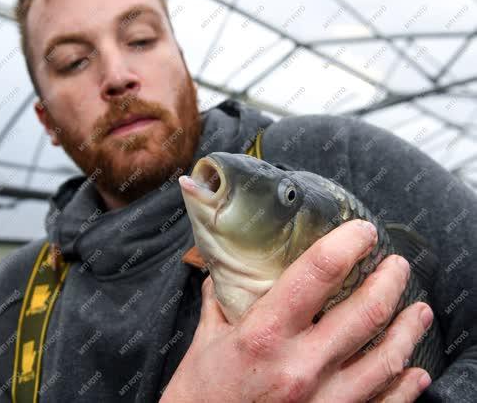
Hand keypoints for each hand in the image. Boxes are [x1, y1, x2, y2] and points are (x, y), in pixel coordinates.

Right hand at [161, 219, 432, 401]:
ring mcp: (323, 400)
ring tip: (418, 311)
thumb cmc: (199, 395)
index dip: (347, 244)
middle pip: (365, 312)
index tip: (362, 232)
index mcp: (264, 335)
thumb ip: (220, 303)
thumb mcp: (204, 342)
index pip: (316, 274)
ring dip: (408, 329)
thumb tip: (225, 274)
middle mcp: (300, 366)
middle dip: (389, 281)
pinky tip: (414, 371)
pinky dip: (406, 386)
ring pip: (387, 359)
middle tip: (396, 266)